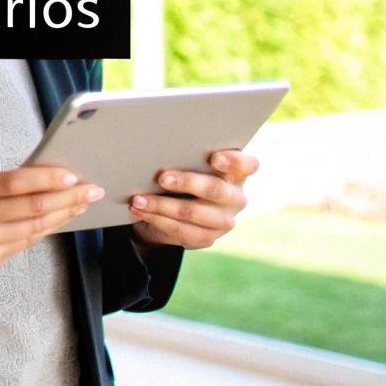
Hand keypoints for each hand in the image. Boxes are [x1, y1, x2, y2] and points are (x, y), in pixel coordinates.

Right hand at [0, 162, 103, 270]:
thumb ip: (5, 178)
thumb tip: (47, 179)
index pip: (17, 183)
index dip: (48, 180)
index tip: (74, 176)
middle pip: (32, 209)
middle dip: (68, 199)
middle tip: (92, 192)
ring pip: (33, 230)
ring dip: (62, 217)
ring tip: (81, 205)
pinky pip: (23, 244)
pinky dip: (43, 231)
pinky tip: (58, 220)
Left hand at [127, 150, 258, 249]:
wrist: (179, 206)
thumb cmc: (187, 171)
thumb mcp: (191, 161)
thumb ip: (188, 155)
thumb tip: (160, 147)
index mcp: (237, 172)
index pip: (246, 164)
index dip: (233, 161)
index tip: (214, 158)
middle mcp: (235, 197)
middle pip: (215, 190)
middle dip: (187, 183)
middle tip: (162, 178)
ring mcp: (224, 220)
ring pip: (193, 213)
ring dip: (162, 206)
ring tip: (138, 199)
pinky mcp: (207, 237)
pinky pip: (181, 231)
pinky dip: (156, 219)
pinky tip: (139, 211)